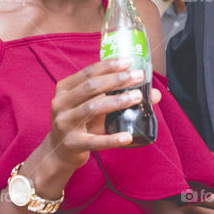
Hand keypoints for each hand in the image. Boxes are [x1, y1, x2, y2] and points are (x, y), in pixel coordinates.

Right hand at [46, 58, 160, 168]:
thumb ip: (119, 97)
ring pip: (93, 108)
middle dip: (117, 80)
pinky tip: (128, 136)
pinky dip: (112, 139)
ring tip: (138, 97)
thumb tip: (154, 93)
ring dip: (117, 101)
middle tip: (138, 76)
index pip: (88, 72)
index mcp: (65, 89)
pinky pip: (94, 141)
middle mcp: (61, 104)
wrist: (59, 152)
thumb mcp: (95, 106)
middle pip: (91, 87)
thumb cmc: (80, 123)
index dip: (109, 66)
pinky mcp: (72, 144)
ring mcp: (65, 124)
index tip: (129, 62)